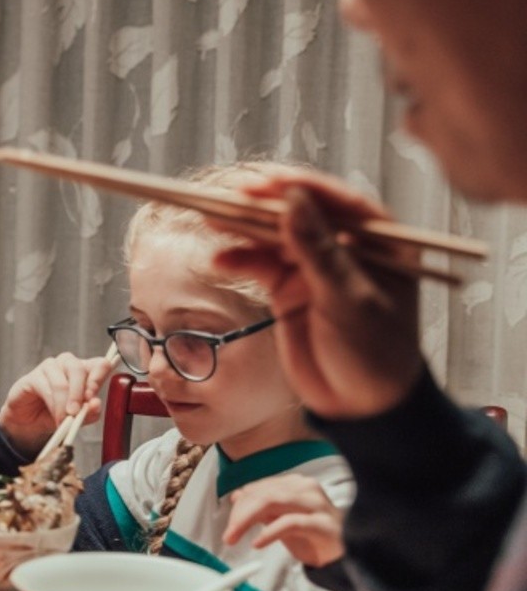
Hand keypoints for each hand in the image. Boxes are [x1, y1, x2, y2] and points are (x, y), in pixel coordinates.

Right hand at [0, 352, 113, 455]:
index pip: (100, 364)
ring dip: (64, 404)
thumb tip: (95, 404)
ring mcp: (49, 367)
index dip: (99, 377)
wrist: (31, 423)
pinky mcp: (32, 376)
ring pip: (61, 382)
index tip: (93, 397)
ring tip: (64, 421)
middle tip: (76, 413)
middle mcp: (68, 364)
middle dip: (78, 394)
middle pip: (78, 369)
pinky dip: (53, 406)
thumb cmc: (57, 414)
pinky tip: (55, 416)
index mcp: (85, 371)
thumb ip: (90, 412)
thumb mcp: (79, 418)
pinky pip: (45, 388)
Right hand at [210, 172, 423, 418]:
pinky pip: (258, 264)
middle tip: (229, 196)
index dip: (299, 187)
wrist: (361, 407)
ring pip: (273, 235)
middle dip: (262, 205)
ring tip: (210, 220)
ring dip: (243, 228)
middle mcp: (345, 246)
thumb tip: (293, 201)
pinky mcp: (288, 288)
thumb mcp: (349, 300)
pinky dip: (239, 259)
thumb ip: (319, 250)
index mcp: (379, 241)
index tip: (266, 183)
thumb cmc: (375, 354)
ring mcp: (313, 266)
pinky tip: (218, 259)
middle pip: (298, 212)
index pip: (337, 200)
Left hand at [223, 474, 344, 567]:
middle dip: (240, 513)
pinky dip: (269, 532)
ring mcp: (316, 505)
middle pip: (263, 493)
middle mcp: (306, 489)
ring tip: (235, 536)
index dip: (240, 504)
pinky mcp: (323, 524)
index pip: (260, 487)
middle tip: (228, 534)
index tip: (229, 523)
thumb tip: (237, 497)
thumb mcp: (283, 521)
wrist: (348, 557)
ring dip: (247, 519)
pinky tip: (258, 542)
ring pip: (272, 501)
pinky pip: (290, 522)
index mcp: (296, 484)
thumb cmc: (314, 537)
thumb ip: (263, 509)